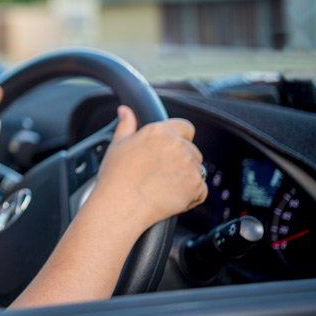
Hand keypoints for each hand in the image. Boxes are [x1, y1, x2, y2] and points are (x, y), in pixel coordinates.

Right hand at [91, 106, 207, 232]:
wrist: (121, 205)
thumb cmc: (115, 176)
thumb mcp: (117, 145)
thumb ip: (126, 125)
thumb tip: (125, 110)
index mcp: (160, 132)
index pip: (185, 127)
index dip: (179, 138)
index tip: (168, 151)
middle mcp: (178, 145)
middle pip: (192, 151)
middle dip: (181, 161)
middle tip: (159, 174)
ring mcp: (189, 166)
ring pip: (197, 170)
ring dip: (186, 178)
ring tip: (163, 187)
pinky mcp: (196, 186)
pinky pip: (200, 190)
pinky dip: (190, 196)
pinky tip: (170, 197)